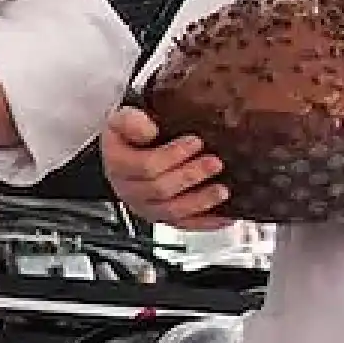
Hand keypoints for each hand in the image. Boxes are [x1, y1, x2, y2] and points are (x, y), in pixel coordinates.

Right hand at [99, 107, 234, 230]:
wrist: (126, 150)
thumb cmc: (128, 134)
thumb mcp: (121, 118)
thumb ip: (131, 121)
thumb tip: (149, 130)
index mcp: (118, 164)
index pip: (146, 165)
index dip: (173, 155)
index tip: (196, 141)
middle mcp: (129, 190)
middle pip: (160, 189)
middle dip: (190, 176)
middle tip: (215, 163)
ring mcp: (146, 207)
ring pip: (172, 211)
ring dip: (200, 201)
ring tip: (222, 191)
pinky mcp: (162, 217)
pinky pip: (184, 224)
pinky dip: (206, 222)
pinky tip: (224, 217)